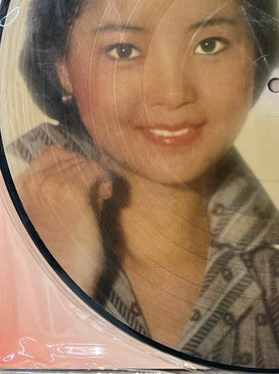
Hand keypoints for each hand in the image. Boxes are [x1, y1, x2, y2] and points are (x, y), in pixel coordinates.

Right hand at [16, 147, 112, 294]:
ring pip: (86, 163)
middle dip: (90, 171)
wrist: (68, 275)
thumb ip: (71, 182)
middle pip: (73, 157)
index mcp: (23, 188)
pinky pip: (96, 171)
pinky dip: (105, 180)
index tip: (86, 180)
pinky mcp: (72, 193)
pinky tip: (106, 197)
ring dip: (99, 177)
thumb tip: (100, 158)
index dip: (74, 162)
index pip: (52, 153)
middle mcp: (33, 183)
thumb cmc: (67, 245)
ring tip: (100, 199)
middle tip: (98, 193)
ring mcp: (51, 186)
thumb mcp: (59, 208)